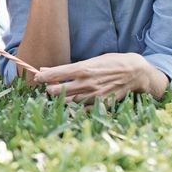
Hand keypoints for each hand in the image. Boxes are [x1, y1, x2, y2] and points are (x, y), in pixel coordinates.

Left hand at [33, 53, 165, 104]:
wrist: (135, 72)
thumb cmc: (111, 63)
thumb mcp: (90, 60)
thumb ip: (68, 68)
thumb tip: (45, 70)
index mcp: (83, 69)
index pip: (55, 74)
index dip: (42, 77)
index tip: (37, 77)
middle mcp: (86, 83)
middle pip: (57, 90)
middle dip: (50, 89)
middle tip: (51, 86)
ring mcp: (94, 95)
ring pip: (68, 101)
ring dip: (62, 98)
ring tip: (63, 93)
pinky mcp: (101, 104)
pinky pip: (81, 110)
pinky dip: (75, 107)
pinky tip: (74, 102)